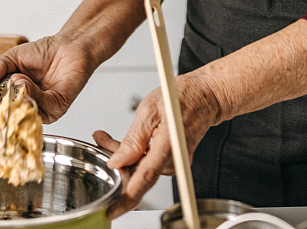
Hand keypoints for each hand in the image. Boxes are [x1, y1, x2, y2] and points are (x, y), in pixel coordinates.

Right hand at [0, 35, 98, 123]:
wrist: (67, 45)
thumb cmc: (42, 52)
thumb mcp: (12, 57)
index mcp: (17, 97)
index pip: (1, 108)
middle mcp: (29, 105)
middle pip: (12, 115)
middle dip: (3, 102)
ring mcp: (43, 108)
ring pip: (26, 111)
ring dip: (18, 95)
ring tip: (16, 78)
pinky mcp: (58, 107)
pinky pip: (43, 107)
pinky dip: (32, 94)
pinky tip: (26, 81)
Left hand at [94, 72, 221, 218]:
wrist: (206, 96)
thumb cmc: (182, 97)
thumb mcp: (149, 111)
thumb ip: (132, 140)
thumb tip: (117, 163)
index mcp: (168, 147)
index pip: (145, 179)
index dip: (127, 198)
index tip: (112, 211)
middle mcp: (174, 160)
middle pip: (138, 174)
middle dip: (116, 162)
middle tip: (100, 141)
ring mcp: (175, 163)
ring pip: (141, 169)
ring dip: (124, 157)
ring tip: (108, 137)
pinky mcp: (172, 161)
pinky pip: (148, 164)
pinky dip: (134, 155)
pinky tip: (125, 144)